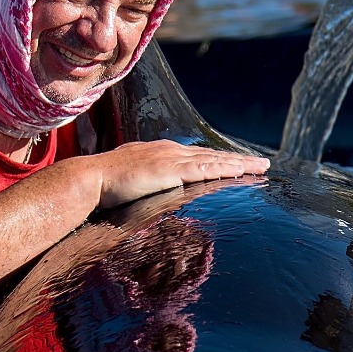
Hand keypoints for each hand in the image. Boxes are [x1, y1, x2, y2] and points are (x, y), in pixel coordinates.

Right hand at [83, 140, 268, 209]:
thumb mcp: (130, 185)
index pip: (196, 157)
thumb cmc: (104, 187)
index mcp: (160, 154)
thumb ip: (145, 189)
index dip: (217, 160)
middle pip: (211, 155)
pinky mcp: (171, 170)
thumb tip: (151, 200)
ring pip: (214, 160)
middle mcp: (169, 151)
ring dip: (240, 164)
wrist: (91, 179)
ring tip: (261, 167)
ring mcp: (171, 158)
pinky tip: (242, 171)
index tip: (235, 163)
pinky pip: (206, 169)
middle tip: (260, 163)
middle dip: (236, 159)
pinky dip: (226, 169)